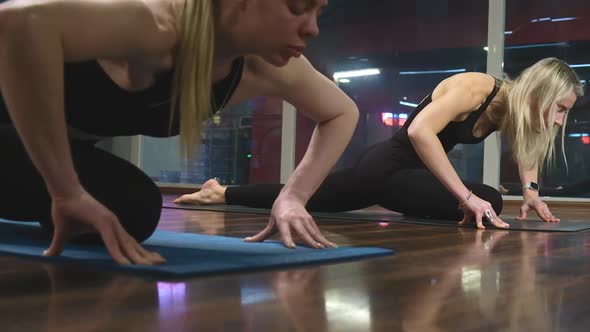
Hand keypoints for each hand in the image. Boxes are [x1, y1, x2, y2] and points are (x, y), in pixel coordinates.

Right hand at [44, 187, 165, 264]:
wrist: (62, 192)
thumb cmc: (65, 211)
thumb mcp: (64, 234)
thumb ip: (60, 246)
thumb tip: (48, 256)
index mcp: (109, 227)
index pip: (128, 243)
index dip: (139, 252)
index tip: (150, 260)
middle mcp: (114, 225)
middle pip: (133, 244)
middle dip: (147, 255)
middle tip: (162, 263)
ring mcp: (110, 223)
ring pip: (127, 244)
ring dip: (139, 256)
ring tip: (151, 265)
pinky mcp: (102, 221)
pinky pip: (111, 241)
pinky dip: (118, 253)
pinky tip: (125, 264)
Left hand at [244, 196, 335, 248]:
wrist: (291, 196)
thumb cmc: (278, 211)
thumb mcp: (270, 222)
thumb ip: (261, 235)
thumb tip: (246, 242)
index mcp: (283, 220)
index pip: (285, 231)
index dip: (288, 239)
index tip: (292, 247)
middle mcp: (295, 219)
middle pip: (302, 231)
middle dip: (308, 240)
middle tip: (314, 250)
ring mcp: (304, 219)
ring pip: (313, 232)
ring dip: (320, 241)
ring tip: (326, 250)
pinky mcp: (311, 221)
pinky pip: (318, 232)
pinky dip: (324, 239)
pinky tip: (331, 247)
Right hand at [458, 194, 508, 228]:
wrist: (464, 195)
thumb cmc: (466, 203)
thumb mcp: (469, 212)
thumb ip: (467, 219)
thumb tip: (461, 224)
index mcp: (487, 207)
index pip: (495, 215)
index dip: (500, 221)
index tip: (504, 224)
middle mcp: (487, 207)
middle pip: (495, 217)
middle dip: (501, 223)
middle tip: (506, 226)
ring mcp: (483, 209)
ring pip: (491, 218)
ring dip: (496, 224)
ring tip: (500, 228)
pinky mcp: (477, 210)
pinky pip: (479, 219)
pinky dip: (480, 224)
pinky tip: (482, 227)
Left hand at [516, 194, 558, 221]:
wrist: (531, 196)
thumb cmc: (527, 202)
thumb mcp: (523, 208)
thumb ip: (522, 214)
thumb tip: (517, 219)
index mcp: (536, 205)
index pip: (540, 212)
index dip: (543, 216)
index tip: (547, 220)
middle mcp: (541, 206)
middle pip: (545, 213)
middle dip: (549, 218)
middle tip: (552, 222)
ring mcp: (544, 206)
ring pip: (548, 213)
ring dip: (552, 217)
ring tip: (556, 221)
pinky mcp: (546, 208)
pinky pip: (549, 213)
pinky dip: (553, 216)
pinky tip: (556, 220)